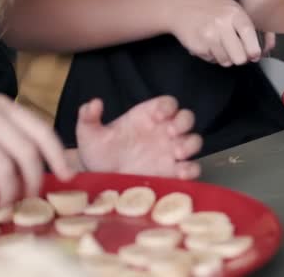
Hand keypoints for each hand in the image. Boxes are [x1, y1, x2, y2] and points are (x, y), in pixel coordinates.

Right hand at [0, 95, 73, 210]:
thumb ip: (11, 133)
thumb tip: (42, 165)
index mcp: (4, 106)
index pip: (42, 131)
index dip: (58, 156)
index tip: (67, 176)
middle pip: (26, 153)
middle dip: (33, 181)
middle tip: (28, 198)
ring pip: (3, 168)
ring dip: (8, 193)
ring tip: (4, 204)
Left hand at [76, 96, 201, 179]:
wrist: (100, 180)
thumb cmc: (98, 153)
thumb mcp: (88, 134)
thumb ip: (88, 117)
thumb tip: (93, 103)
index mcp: (148, 116)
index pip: (168, 103)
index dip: (167, 107)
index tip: (155, 117)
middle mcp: (164, 131)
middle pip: (187, 118)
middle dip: (183, 123)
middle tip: (169, 134)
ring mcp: (171, 152)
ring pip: (195, 141)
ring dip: (190, 144)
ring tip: (176, 153)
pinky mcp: (173, 173)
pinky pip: (193, 168)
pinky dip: (192, 170)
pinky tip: (180, 173)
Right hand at [166, 0, 261, 66]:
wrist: (180, 6)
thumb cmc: (210, 8)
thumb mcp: (230, 9)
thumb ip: (244, 26)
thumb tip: (257, 52)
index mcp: (233, 13)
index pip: (249, 35)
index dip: (254, 50)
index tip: (254, 55)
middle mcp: (221, 24)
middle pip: (239, 56)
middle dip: (240, 58)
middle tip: (237, 53)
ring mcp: (208, 36)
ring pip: (226, 61)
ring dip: (225, 57)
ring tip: (219, 45)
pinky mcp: (198, 46)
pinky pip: (212, 60)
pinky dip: (212, 55)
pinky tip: (208, 43)